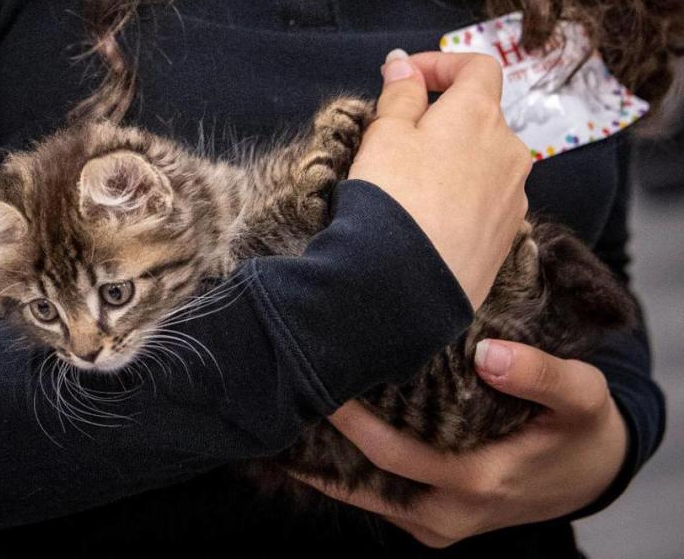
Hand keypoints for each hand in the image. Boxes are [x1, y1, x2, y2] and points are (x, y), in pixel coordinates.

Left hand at [288, 339, 629, 548]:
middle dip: (321, 437)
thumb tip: (488, 353)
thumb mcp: (580, 395)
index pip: (392, 451)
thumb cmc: (581, 427)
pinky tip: (318, 433)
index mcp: (478, 480)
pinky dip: (350, 469)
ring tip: (286, 406)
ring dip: (328, 457)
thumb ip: (540, 375)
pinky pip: (380, 496)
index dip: (348, 418)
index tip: (315, 373)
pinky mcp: (433, 520)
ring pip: (367, 493)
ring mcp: (439, 522)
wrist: (592, 472)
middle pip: (365, 478)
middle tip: (284, 383)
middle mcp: (450, 511)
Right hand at [348, 50, 531, 308]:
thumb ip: (400, 92)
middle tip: (396, 134)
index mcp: (480, 114)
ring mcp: (514, 196)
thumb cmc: (393, 197)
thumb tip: (405, 64)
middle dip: (441, 116)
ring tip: (409, 180)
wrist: (406, 283)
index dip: (442, 64)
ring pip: (484, 159)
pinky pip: (486, 198)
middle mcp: (509, 150)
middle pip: (480, 115)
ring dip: (452, 157)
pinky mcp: (508, 235)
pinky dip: (461, 194)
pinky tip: (429, 215)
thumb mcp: (384, 132)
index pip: (478, 67)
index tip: (406, 78)